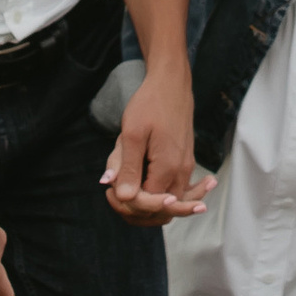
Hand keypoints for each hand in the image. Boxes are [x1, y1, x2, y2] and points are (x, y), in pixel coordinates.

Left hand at [101, 63, 207, 222]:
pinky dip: (160, 196)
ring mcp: (186, 168)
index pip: (148, 205)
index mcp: (168, 168)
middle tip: (113, 191)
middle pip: (161, 212)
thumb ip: (128, 167)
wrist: (172, 83)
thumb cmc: (150, 104)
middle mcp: (181, 173)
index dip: (126, 204)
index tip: (109, 189)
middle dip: (136, 208)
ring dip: (146, 202)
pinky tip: (145, 190)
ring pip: (168, 202)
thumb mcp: (132, 133)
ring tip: (124, 188)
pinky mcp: (185, 162)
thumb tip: (123, 196)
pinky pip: (176, 190)